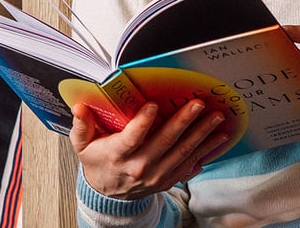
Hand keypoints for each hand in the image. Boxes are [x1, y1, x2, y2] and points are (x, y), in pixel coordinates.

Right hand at [69, 100, 227, 198]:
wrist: (107, 194)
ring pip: (182, 153)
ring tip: (218, 118)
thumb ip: (82, 125)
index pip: (131, 138)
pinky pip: (190, 164)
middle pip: (165, 142)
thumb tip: (81, 106)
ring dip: (202, 134)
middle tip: (199, 104)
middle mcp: (139, 166)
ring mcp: (156, 175)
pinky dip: (206, 151)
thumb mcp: (83, 144)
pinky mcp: (168, 180)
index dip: (142, 122)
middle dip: (184, 121)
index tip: (153, 105)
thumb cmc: (98, 161)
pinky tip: (218, 138)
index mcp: (118, 154)